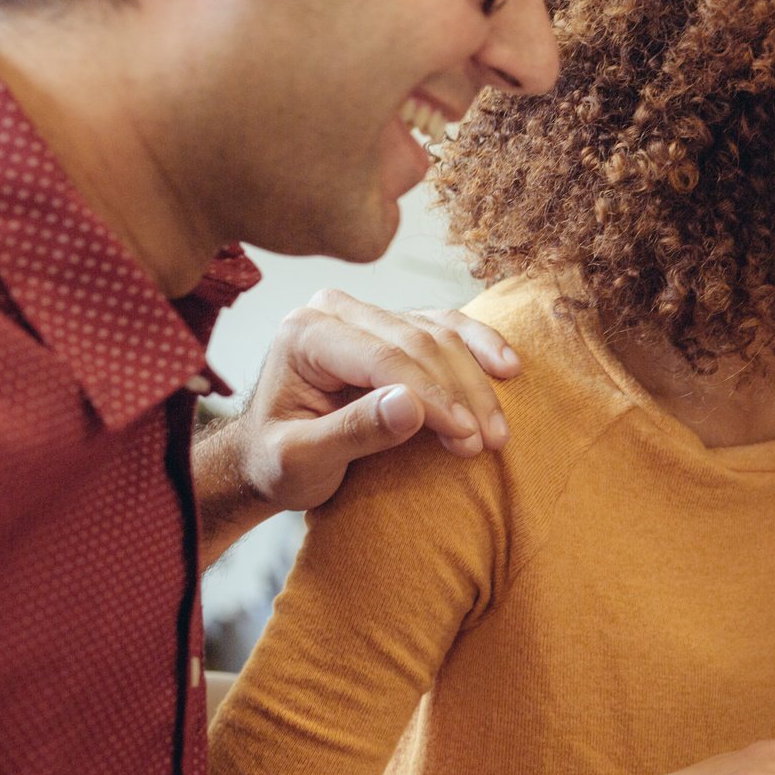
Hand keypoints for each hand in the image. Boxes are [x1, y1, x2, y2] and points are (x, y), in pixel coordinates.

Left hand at [227, 289, 521, 513]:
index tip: (465, 438)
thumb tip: (412, 405)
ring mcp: (369, 314)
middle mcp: (337, 311)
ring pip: (441, 336)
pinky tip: (507, 369)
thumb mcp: (300, 461)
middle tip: (484, 443)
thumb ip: (352, 432)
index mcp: (306, 333)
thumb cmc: (277, 463)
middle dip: (459, 394)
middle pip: (419, 343)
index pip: (384, 357)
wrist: (267, 459)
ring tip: (495, 432)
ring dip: (476, 383)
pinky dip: (481, 348)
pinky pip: (449, 328)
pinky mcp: (395, 326)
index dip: (432, 396)